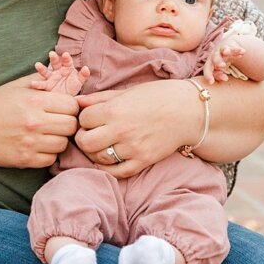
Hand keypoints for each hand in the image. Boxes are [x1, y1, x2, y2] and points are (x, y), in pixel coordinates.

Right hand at [0, 74, 79, 167]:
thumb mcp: (16, 86)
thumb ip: (41, 80)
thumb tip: (63, 73)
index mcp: (34, 100)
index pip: (72, 106)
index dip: (70, 106)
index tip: (61, 109)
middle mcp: (34, 122)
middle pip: (71, 126)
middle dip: (67, 123)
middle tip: (56, 122)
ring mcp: (30, 143)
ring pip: (63, 144)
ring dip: (58, 139)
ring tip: (46, 134)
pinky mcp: (25, 160)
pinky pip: (51, 159)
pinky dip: (47, 154)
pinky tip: (38, 145)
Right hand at [30, 51, 89, 94]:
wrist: (66, 97)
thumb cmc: (73, 86)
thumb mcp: (79, 81)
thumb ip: (83, 75)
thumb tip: (86, 68)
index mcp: (67, 67)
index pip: (67, 61)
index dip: (66, 58)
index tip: (65, 54)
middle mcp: (58, 70)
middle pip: (55, 63)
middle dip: (53, 58)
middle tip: (51, 54)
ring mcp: (51, 77)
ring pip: (46, 71)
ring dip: (41, 68)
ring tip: (37, 65)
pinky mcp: (46, 85)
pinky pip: (41, 84)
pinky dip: (36, 84)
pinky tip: (32, 83)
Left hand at [74, 79, 198, 177]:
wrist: (188, 111)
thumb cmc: (156, 96)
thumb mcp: (126, 92)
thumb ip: (98, 99)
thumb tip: (76, 102)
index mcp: (114, 110)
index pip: (82, 120)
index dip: (83, 120)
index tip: (90, 119)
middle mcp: (121, 130)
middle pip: (84, 142)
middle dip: (83, 138)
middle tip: (90, 134)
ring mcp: (132, 147)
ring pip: (98, 158)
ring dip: (95, 153)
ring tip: (101, 145)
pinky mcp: (143, 161)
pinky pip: (116, 172)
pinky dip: (108, 168)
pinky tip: (109, 160)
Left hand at [203, 38, 245, 83]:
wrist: (224, 49)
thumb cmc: (220, 63)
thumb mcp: (219, 70)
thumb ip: (219, 75)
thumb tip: (225, 79)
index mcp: (210, 63)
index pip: (207, 69)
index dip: (208, 75)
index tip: (211, 82)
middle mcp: (214, 55)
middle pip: (214, 58)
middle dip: (217, 61)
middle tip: (221, 66)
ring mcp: (222, 50)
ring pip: (223, 50)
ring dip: (225, 51)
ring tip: (226, 52)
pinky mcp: (230, 46)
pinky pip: (234, 48)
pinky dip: (237, 49)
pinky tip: (243, 51)